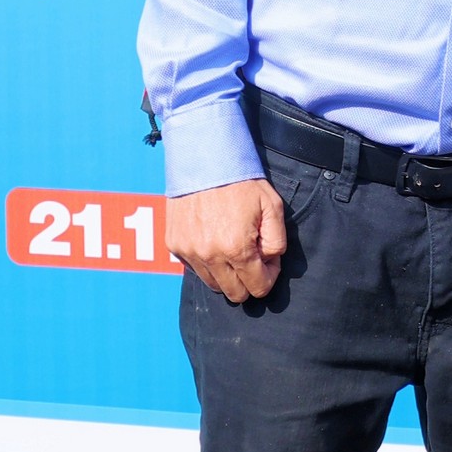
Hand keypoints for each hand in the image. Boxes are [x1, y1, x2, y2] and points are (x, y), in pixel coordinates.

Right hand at [167, 174, 286, 302]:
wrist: (204, 158)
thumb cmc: (242, 181)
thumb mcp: (272, 206)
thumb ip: (276, 241)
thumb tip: (269, 261)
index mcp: (237, 249)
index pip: (258, 288)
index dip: (269, 276)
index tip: (269, 260)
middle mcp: (210, 256)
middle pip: (235, 294)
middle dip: (249, 280)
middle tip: (253, 255)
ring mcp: (189, 252)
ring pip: (213, 284)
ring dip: (227, 273)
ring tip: (233, 246)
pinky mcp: (174, 245)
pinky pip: (194, 268)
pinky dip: (207, 261)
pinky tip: (214, 238)